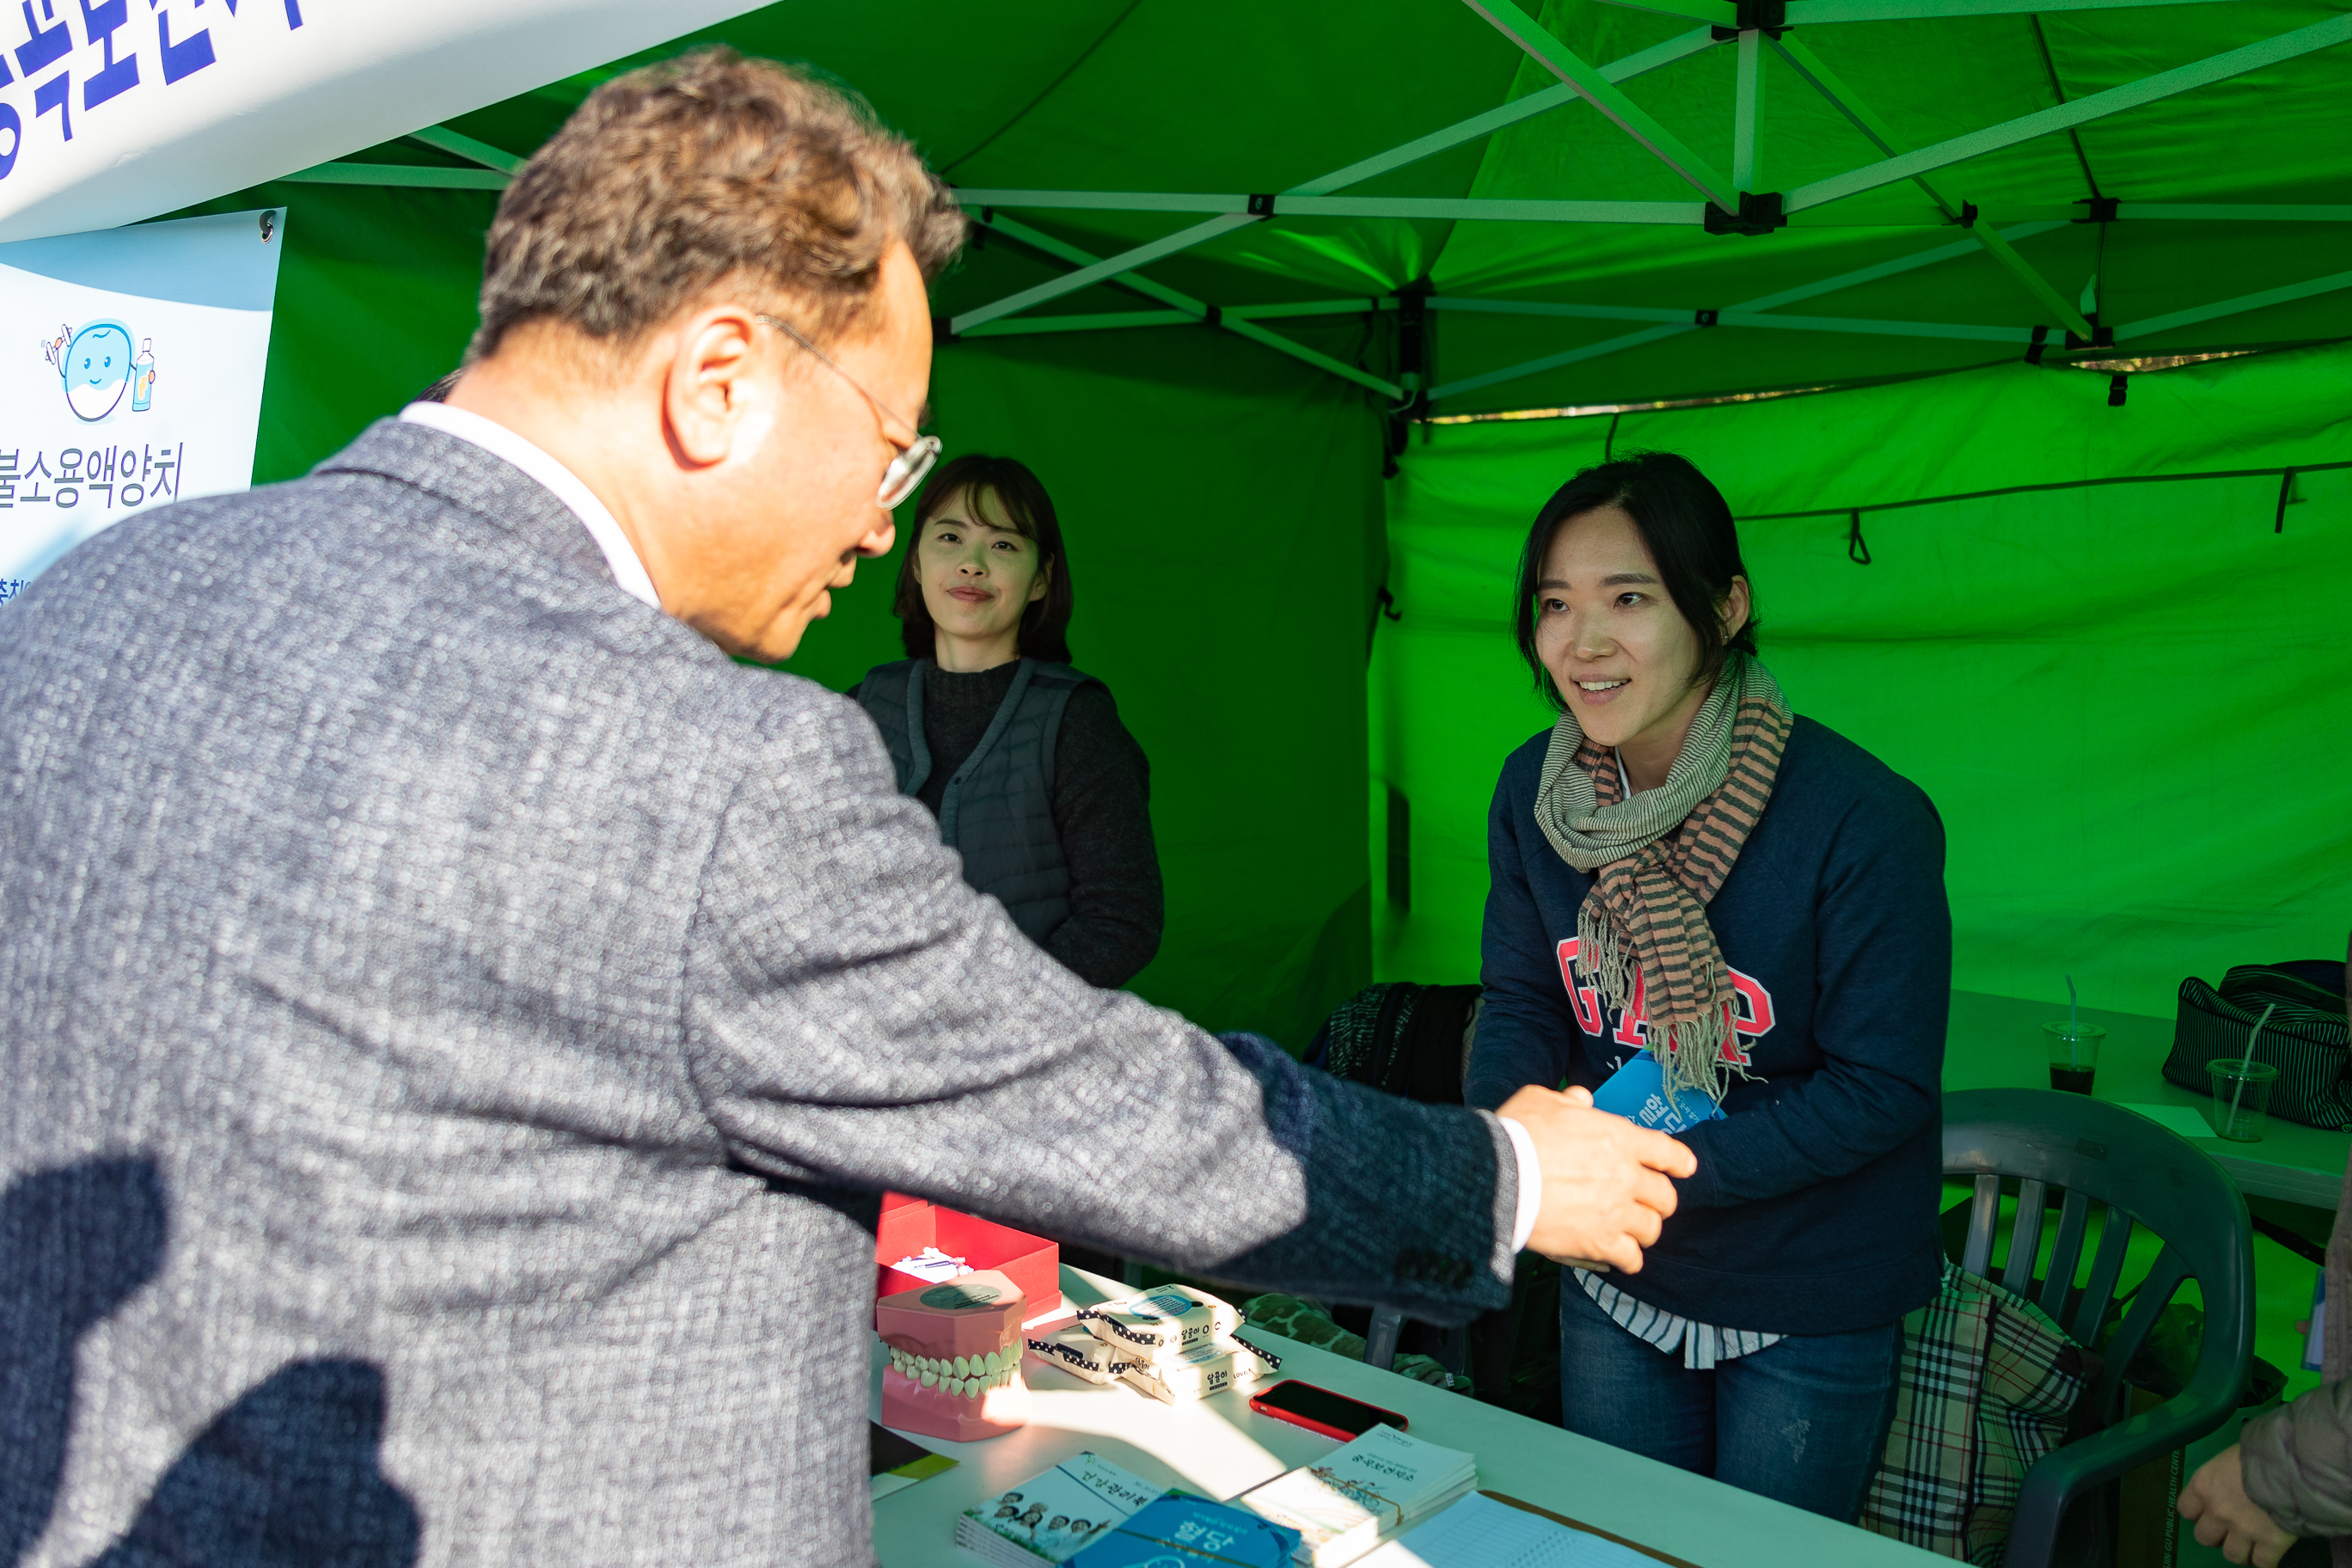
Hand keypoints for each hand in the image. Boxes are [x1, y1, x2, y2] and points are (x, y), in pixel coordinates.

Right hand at [1498, 1084, 1695, 1274]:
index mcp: (1618, 1138)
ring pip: (1652, 1229)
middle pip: (1665, 1197)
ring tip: (1630, 1232)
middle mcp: (1626, 1176)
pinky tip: (1619, 1257)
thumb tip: (1581, 1098)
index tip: (1683, 1169)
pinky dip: (1627, 1259)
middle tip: (1645, 1205)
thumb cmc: (1517, 1133)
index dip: (1679, 1162)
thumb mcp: (1541, 1100)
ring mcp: (1616, 1211)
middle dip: (1658, 1202)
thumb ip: (1568, 1100)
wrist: (1498, 1175)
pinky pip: (1631, 1258)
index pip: (1668, 1152)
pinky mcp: (1600, 1242)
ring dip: (1643, 1230)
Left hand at [2178, 1445, 2297, 1567]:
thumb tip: (2229, 1480)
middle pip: (2204, 1537)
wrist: (2292, 1465)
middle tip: (2230, 1529)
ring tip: (2250, 1544)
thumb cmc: (2259, 1452)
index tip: (2208, 1512)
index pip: (2185, 1510)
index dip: (2198, 1513)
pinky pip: (2262, 1563)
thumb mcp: (2230, 1457)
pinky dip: (2266, 1560)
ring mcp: (2243, 1530)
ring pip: (2232, 1555)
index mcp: (2204, 1486)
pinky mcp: (2270, 1544)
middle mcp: (2217, 1511)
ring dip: (2240, 1551)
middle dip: (2216, 1535)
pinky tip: (2270, 1553)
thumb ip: (2222, 1475)